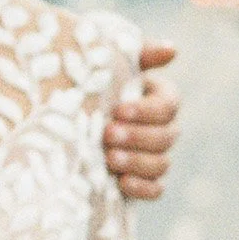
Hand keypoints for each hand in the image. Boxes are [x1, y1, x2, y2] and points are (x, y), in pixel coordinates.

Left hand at [105, 42, 179, 201]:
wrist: (66, 124)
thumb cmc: (91, 86)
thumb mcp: (110, 67)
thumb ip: (139, 55)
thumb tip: (173, 49)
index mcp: (160, 98)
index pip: (169, 105)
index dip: (146, 110)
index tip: (119, 109)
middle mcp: (163, 128)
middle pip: (167, 137)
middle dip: (137, 137)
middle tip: (107, 134)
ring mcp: (155, 157)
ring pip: (162, 164)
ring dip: (137, 162)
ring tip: (109, 158)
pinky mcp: (145, 182)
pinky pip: (157, 190)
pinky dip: (143, 188)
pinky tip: (122, 183)